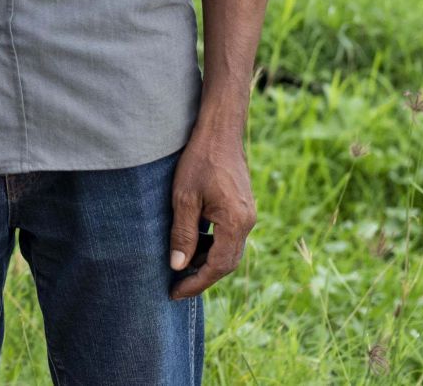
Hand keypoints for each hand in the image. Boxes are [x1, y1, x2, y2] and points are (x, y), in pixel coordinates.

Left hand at [167, 123, 255, 299]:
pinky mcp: (243, 207)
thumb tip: (177, 266)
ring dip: (207, 261)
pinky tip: (194, 242)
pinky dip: (212, 245)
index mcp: (235, 222)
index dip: (196, 283)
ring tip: (181, 264)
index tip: (175, 292)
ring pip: (229, 250)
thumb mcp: (184, 198)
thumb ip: (183, 234)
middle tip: (177, 285)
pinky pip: (230, 236)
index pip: (218, 266)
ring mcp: (247, 214)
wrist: (220, 130)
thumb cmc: (199, 160)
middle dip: (202, 276)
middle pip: (227, 262)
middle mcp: (247, 222)